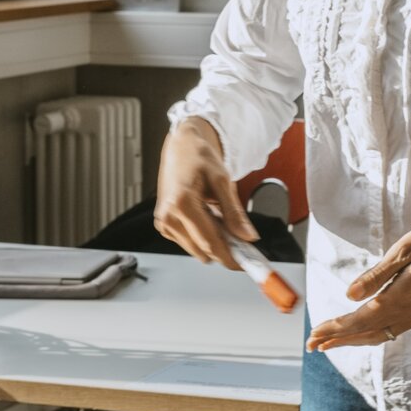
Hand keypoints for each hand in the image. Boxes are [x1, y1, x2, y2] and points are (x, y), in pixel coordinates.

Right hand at [154, 117, 257, 269]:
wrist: (180, 146)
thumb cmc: (198, 157)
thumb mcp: (223, 181)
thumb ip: (234, 212)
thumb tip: (247, 237)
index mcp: (181, 203)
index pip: (209, 242)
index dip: (230, 256)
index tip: (245, 264)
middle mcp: (168, 216)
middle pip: (203, 250)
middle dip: (224, 249)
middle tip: (242, 241)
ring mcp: (164, 222)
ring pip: (196, 249)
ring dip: (212, 242)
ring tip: (221, 220)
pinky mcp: (164, 225)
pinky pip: (188, 242)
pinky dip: (202, 236)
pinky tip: (208, 219)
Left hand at [306, 215, 410, 351]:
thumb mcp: (404, 249)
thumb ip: (376, 275)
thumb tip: (349, 295)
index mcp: (401, 296)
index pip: (361, 319)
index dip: (336, 328)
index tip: (315, 334)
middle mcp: (409, 312)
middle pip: (366, 333)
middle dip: (337, 339)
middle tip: (312, 345)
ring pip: (379, 334)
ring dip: (353, 339)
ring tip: (330, 343)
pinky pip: (392, 330)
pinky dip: (371, 334)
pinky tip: (362, 333)